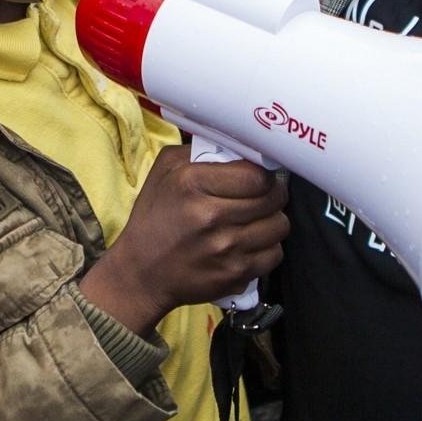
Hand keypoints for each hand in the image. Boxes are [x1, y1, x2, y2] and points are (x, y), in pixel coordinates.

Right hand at [80, 145, 286, 334]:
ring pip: (280, 226)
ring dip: (271, 222)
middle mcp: (210, 216)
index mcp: (192, 184)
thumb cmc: (154, 219)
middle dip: (271, 195)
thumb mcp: (165, 172)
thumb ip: (200, 151)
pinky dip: (266, 249)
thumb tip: (240, 145)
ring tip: (253, 221)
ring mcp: (225, 248)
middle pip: (273, 199)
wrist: (141, 274)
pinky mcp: (234, 274)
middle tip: (258, 198)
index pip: (257, 175)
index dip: (263, 175)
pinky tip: (248, 245)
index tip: (258, 178)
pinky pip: (274, 255)